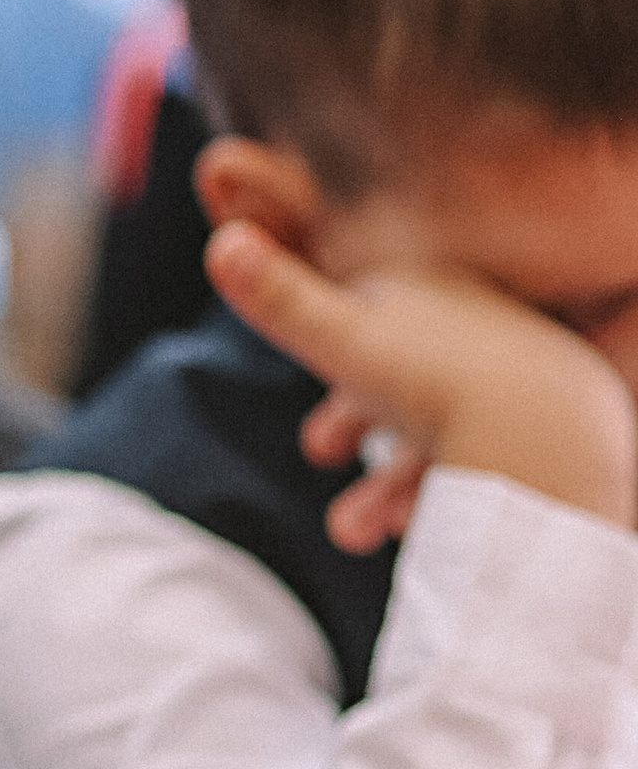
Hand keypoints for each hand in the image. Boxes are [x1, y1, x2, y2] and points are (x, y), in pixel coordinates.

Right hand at [206, 219, 637, 549]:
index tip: (303, 365)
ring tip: (356, 528)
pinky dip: (437, 495)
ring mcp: (512, 380)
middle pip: (401, 370)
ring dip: (385, 482)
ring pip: (437, 429)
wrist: (547, 438)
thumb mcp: (341, 341)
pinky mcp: (543, 433)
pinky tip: (411, 527)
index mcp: (430, 293)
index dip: (331, 343)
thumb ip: (281, 300)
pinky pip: (479, 463)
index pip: (373, 305)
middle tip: (320, 449)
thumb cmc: (437, 382)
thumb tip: (221, 241)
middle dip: (354, 419)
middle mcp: (475, 327)